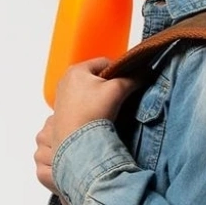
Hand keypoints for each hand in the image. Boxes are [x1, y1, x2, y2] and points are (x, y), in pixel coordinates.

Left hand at [34, 59, 135, 201]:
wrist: (76, 142)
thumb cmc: (92, 112)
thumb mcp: (117, 90)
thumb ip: (132, 78)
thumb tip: (144, 73)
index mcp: (76, 70)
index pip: (105, 62)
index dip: (120, 71)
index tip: (126, 82)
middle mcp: (65, 80)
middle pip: (96, 76)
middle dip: (109, 85)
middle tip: (117, 97)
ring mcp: (61, 97)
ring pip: (89, 90)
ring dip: (100, 97)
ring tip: (107, 108)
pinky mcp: (62, 111)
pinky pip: (82, 103)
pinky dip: (91, 106)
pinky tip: (96, 116)